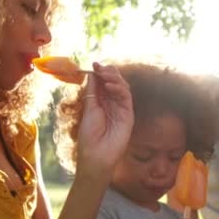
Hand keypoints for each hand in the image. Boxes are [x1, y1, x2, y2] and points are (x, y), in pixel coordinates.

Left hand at [75, 62, 133, 179]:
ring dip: (114, 79)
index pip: (104, 82)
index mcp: (102, 102)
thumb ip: (93, 91)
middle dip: (109, 73)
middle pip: (115, 82)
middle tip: (101, 68)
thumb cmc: (89, 135)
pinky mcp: (128, 114)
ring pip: (123, 87)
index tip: (95, 64)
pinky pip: (127, 98)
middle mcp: (113, 103)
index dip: (101, 72)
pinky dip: (120, 89)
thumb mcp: (89, 108)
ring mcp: (121, 109)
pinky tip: (111, 86)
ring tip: (105, 76)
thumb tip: (93, 72)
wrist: (95, 154)